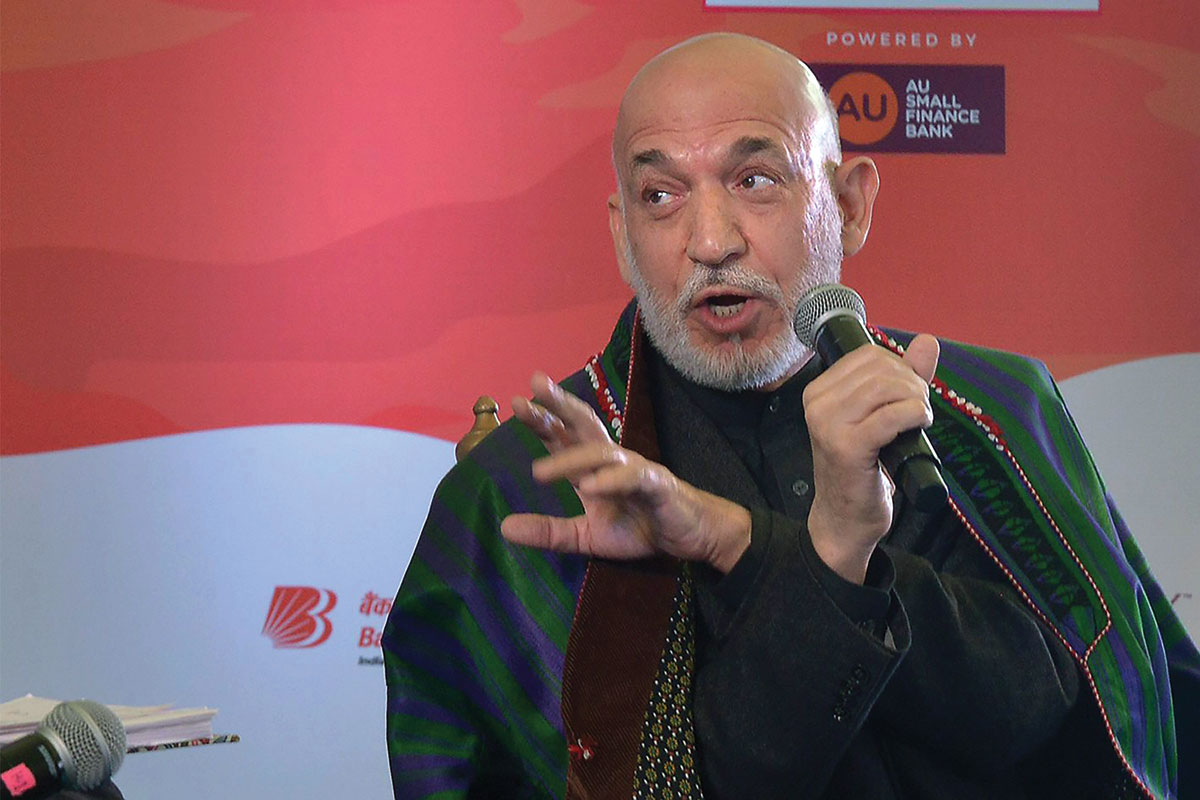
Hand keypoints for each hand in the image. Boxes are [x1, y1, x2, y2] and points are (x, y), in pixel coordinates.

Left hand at [500, 372, 750, 572]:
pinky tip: (590, 488)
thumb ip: (549, 532)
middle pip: (584, 424)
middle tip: (534, 386)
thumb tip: (504, 528)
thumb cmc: (641, 527)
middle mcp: (612, 459)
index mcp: (593, 467)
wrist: (693, 537)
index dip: (543, 420)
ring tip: (538, 472)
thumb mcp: (586, 537)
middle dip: (560, 405)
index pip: (564, 437)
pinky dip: (611, 481)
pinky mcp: (657, 485)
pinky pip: (632, 478)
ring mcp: (635, 468)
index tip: (517, 403)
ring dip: (570, 458)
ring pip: (602, 452)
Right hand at [802, 334, 939, 583]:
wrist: (845, 518)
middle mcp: (817, 403)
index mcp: (818, 391)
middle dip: (912, 384)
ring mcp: (828, 425)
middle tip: (919, 411)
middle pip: (880, 368)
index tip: (908, 395)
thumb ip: (904, 378)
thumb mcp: (881, 416)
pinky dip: (914, 416)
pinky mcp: (847, 447)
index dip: (899, 368)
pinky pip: (891, 416)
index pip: (867, 355)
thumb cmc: (862, 469)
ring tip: (919, 420)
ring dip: (916, 400)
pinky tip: (918, 428)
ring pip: (886, 388)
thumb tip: (927, 341)